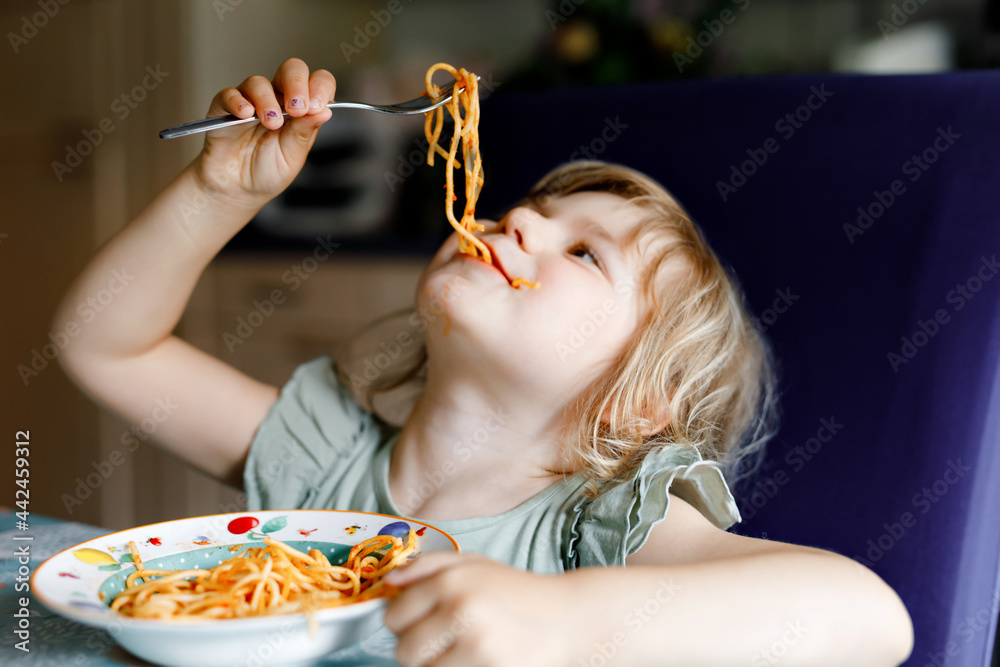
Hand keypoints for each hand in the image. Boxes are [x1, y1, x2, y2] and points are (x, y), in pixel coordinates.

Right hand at [194, 57, 334, 205]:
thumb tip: (326, 111)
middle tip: (296, 108)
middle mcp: (278, 99)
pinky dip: (238, 101)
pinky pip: (230, 94)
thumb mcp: (292, 156)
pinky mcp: (225, 106)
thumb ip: (304, 132)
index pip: (317, 83)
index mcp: (300, 110)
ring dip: (268, 101)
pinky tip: (245, 115)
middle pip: (291, 70)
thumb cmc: (268, 172)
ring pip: (259, 82)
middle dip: (296, 84)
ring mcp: (251, 100)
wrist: (238, 188)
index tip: (317, 106)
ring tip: (271, 124)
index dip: (320, 88)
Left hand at [383, 552, 588, 666]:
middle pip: (403, 650)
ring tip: (461, 653)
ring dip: (436, 666)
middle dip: (418, 649)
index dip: (405, 622)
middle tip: (444, 642)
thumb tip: (388, 583)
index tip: (424, 622)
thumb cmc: (516, 591)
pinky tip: (475, 662)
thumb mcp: (474, 563)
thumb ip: (428, 566)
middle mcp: (461, 610)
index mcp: (452, 580)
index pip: (394, 616)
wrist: (569, 618)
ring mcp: (477, 646)